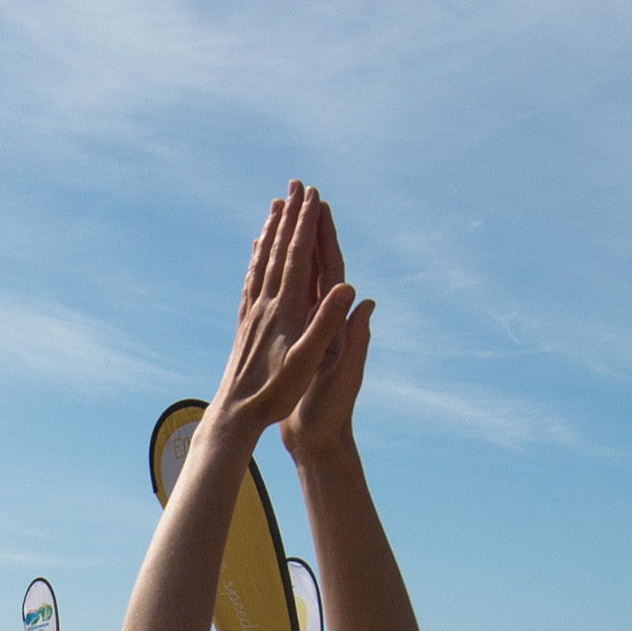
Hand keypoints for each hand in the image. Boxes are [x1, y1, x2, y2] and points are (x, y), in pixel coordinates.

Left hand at [210, 185, 363, 434]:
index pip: (299, 255)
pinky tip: (256, 251)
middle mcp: (267, 302)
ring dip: (271, 230)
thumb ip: (328, 324)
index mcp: (286, 308)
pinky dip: (257, 258)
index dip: (307, 224)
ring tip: (275, 206)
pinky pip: (252, 280)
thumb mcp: (308, 361)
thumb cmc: (276, 392)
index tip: (314, 196)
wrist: (236, 413)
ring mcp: (254, 311)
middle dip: (290, 215)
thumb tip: (348, 288)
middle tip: (296, 185)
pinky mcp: (245, 322)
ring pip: (263, 260)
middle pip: (279, 249)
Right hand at [279, 192, 369, 454]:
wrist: (319, 440)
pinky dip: (275, 274)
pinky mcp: (296, 337)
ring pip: (299, 274)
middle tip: (298, 190)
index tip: (318, 203)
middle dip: (308, 226)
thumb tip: (367, 302)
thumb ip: (356, 339)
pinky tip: (263, 261)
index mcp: (337, 321)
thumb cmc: (330, 412)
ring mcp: (311, 325)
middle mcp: (326, 317)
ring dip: (291, 243)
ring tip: (279, 213)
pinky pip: (284, 296)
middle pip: (316, 261)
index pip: (332, 268)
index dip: (325, 235)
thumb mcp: (345, 375)